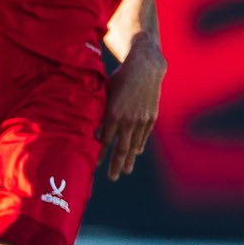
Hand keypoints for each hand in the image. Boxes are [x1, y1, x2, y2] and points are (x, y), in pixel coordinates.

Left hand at [99, 42, 165, 179]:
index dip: (100, 154)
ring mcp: (142, 119)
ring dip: (129, 159)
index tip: (94, 165)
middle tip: (112, 178)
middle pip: (121, 147)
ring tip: (125, 171)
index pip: (105, 140)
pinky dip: (139, 144)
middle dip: (116, 164)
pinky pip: (144, 134)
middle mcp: (128, 119)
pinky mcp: (152, 116)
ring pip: (134, 144)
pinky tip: (135, 153)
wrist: (146, 66)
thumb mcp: (105, 92)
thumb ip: (99, 110)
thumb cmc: (119, 77)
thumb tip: (91, 127)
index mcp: (113, 113)